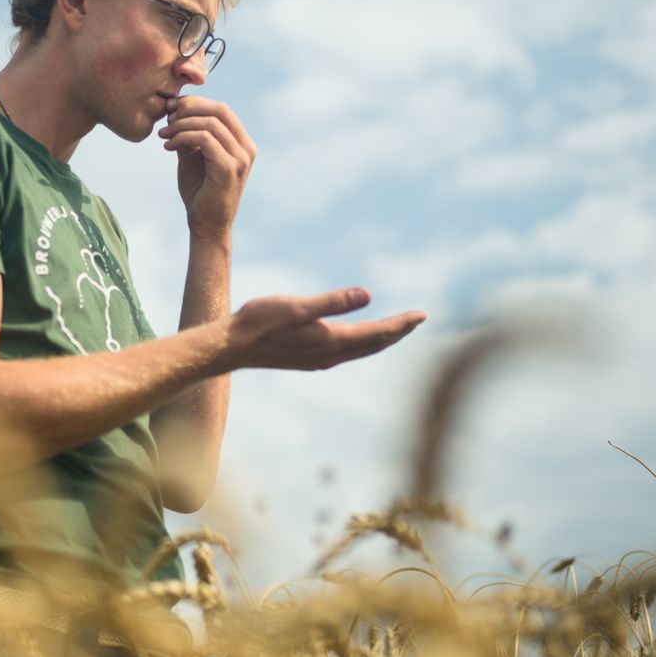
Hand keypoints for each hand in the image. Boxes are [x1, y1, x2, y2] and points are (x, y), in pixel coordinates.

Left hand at [157, 95, 255, 239]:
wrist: (206, 225)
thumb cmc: (199, 191)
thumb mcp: (193, 156)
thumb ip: (189, 134)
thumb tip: (174, 109)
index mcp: (241, 143)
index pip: (221, 109)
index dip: (195, 103)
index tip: (171, 109)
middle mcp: (246, 148)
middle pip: (219, 110)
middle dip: (189, 108)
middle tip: (166, 116)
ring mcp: (240, 158)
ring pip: (209, 123)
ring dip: (181, 125)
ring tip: (163, 135)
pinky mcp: (228, 168)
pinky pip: (204, 140)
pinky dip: (182, 137)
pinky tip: (168, 147)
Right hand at [223, 288, 426, 370]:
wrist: (232, 347)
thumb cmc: (260, 321)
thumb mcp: (297, 306)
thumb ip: (332, 302)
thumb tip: (368, 296)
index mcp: (332, 341)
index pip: (377, 333)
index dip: (401, 324)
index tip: (423, 315)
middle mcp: (331, 355)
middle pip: (374, 344)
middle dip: (397, 332)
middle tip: (418, 319)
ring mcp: (320, 360)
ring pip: (362, 350)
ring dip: (381, 339)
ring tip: (396, 329)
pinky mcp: (309, 360)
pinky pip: (348, 353)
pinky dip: (363, 344)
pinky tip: (360, 339)